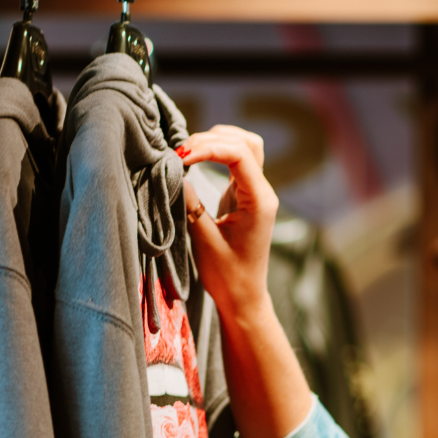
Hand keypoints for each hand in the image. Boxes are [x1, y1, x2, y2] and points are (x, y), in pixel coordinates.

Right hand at [177, 126, 278, 313]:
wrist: (242, 297)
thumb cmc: (227, 275)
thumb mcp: (204, 240)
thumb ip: (190, 203)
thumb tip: (174, 171)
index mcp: (259, 201)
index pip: (239, 154)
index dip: (207, 147)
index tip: (179, 156)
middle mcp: (263, 193)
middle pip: (245, 143)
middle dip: (210, 139)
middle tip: (179, 152)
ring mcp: (255, 192)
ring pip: (244, 147)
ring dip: (216, 142)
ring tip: (186, 152)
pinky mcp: (244, 196)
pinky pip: (236, 162)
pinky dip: (216, 153)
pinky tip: (195, 158)